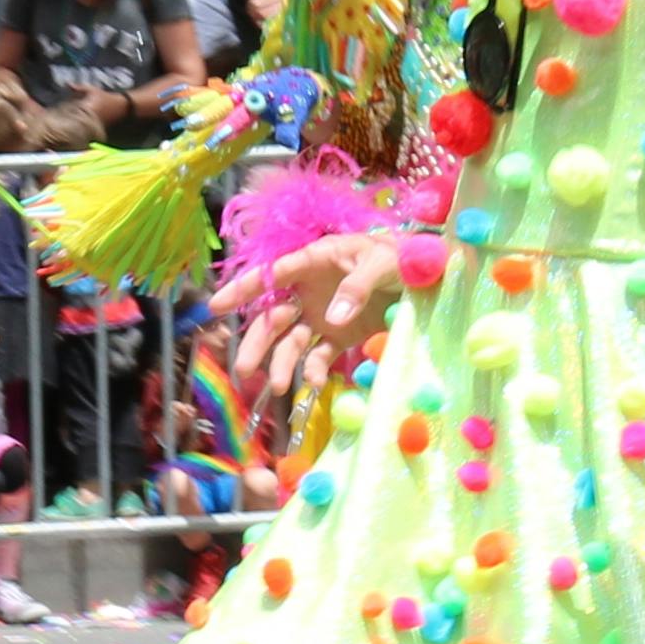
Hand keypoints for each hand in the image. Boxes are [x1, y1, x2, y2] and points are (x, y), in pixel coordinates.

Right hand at [226, 223, 410, 395]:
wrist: (428, 274)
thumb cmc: (400, 256)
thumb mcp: (380, 263)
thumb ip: (356, 286)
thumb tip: (332, 318)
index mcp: (313, 263)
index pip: (271, 276)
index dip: (241, 290)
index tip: (215, 307)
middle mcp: (310, 291)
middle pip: (274, 318)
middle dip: (257, 344)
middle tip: (244, 370)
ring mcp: (323, 316)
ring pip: (291, 342)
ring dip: (281, 363)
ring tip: (279, 387)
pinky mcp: (341, 336)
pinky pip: (319, 355)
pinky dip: (313, 370)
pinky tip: (312, 383)